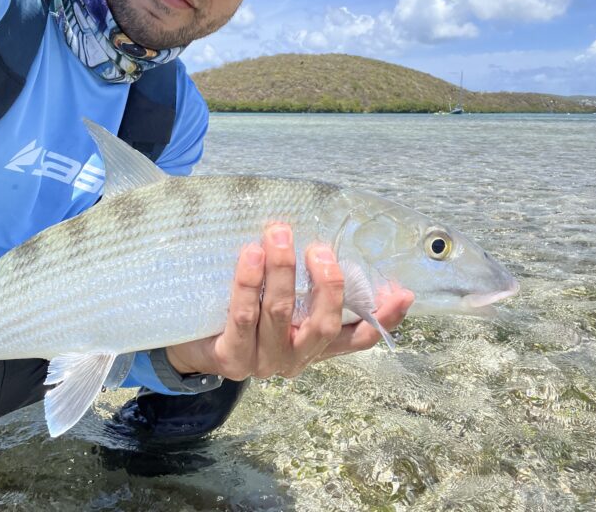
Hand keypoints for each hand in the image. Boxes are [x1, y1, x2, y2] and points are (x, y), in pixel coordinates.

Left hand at [165, 223, 413, 379]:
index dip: (384, 318)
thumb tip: (324, 234)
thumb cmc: (243, 311)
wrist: (192, 342)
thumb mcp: (280, 300)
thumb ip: (305, 283)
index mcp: (313, 345)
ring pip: (279, 314)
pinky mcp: (231, 358)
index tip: (403, 292)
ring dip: (282, 271)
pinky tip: (249, 256)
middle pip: (323, 325)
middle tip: (319, 247)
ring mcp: (264, 361)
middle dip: (325, 283)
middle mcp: (295, 358)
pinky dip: (247, 284)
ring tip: (278, 235)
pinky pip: (242, 317)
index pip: (358, 338)